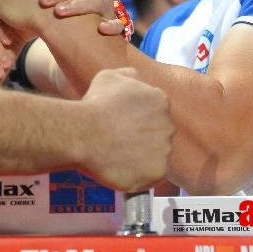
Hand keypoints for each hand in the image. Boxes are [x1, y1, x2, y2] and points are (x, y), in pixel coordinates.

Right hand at [78, 68, 173, 191]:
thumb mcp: (110, 76)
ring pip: (156, 155)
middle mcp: (168, 124)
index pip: (157, 112)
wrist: (83, 133)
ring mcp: (165, 150)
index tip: (122, 124)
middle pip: (159, 134)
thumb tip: (137, 80)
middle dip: (143, 137)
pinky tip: (120, 168)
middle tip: (120, 140)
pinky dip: (138, 174)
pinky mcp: (157, 172)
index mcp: (161, 100)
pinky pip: (151, 175)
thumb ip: (130, 76)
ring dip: (141, 156)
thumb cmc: (94, 103)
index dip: (138, 119)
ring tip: (118, 155)